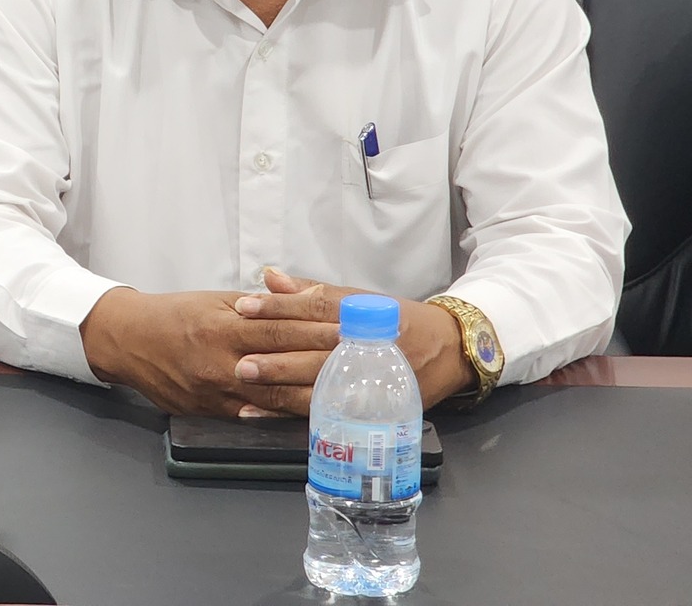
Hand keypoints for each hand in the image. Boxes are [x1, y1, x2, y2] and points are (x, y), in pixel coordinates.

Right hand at [80, 284, 339, 416]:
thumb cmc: (173, 314)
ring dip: (312, 394)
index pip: (279, 329)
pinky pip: (255, 416)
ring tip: (347, 390)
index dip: (317, 329)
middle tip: (361, 361)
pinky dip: (283, 415)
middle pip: (283, 366)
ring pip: (273, 397)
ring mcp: (215, 391)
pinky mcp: (211, 412)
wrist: (127, 341)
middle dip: (324, 364)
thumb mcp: (213, 299)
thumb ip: (259, 303)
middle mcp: (219, 361)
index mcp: (221, 326)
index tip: (350, 328)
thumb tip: (306, 295)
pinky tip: (311, 415)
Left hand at [232, 267, 472, 410]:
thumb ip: (312, 292)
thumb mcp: (360, 299)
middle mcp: (367, 348)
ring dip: (282, 388)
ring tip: (245, 386)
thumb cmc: (395, 320)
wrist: (450, 350)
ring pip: (322, 386)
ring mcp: (372, 381)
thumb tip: (269, 277)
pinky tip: (265, 413)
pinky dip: (294, 414)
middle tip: (241, 361)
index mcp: (363, 316)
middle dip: (277, 358)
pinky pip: (330, 413)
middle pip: (318, 353)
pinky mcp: (374, 408)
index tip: (243, 306)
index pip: (317, 308)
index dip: (279, 308)